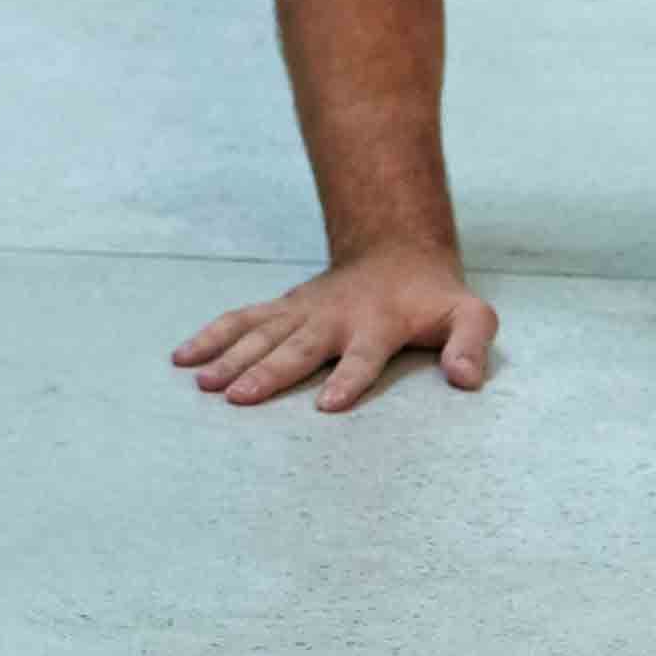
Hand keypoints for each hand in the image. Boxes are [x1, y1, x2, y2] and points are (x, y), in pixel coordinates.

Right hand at [174, 245, 499, 412]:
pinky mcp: (282, 310)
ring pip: (261, 335)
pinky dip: (212, 335)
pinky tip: (182, 357)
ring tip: (204, 382)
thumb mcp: (470, 315)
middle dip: (268, 372)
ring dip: (231, 357)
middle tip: (239, 397)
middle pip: (298, 349)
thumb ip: (472, 344)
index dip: (349, 378)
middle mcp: (333, 319)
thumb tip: (467, 380)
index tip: (328, 404)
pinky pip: (241, 321)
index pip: (363, 356)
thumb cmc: (434, 299)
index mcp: (378, 325)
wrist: (396, 251)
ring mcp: (302, 313)